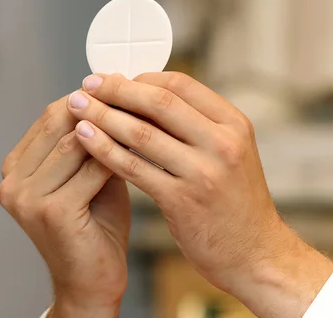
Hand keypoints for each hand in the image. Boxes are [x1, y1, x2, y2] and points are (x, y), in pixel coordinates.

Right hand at [0, 95, 130, 317]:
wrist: (92, 280)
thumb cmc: (96, 225)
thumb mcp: (90, 174)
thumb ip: (96, 141)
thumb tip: (119, 97)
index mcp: (17, 165)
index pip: (52, 114)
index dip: (91, 97)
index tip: (125, 87)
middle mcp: (12, 179)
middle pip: (61, 122)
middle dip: (104, 107)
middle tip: (141, 97)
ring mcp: (27, 196)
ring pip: (78, 142)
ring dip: (115, 128)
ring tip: (147, 119)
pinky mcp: (50, 212)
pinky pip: (93, 169)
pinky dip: (120, 157)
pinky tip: (143, 150)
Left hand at [67, 72, 332, 317]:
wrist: (256, 254)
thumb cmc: (238, 203)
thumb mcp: (232, 153)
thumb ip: (198, 126)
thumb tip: (148, 100)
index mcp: (235, 124)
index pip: (181, 85)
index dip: (142, 78)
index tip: (115, 79)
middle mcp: (223, 143)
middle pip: (160, 102)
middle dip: (117, 90)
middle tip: (87, 85)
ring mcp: (204, 172)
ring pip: (142, 133)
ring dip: (103, 116)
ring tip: (76, 108)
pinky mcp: (182, 201)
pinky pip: (135, 168)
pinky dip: (106, 150)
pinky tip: (86, 139)